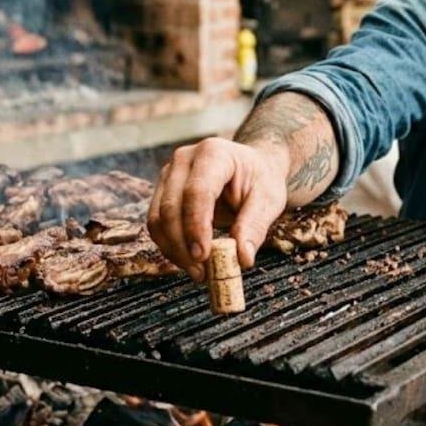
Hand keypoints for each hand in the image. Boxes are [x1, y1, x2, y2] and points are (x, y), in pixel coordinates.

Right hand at [147, 138, 288, 281]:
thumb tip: (242, 258)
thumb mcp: (268, 200)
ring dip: (173, 250)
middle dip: (182, 244)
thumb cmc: (260, 180)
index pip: (197, 191)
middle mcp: (185, 159)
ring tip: (198, 272)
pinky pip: (157, 224)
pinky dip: (170, 246)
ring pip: (157, 218)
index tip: (203, 256)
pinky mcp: (163, 190)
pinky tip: (189, 261)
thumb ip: (255, 227)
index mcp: (214, 153)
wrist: (251, 166)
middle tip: (201, 272)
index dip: (196, 226)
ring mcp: (169, 173)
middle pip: (171, 206)